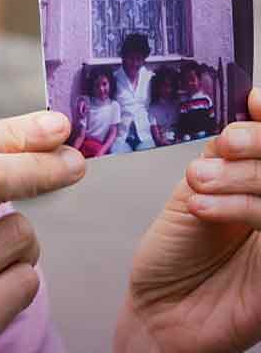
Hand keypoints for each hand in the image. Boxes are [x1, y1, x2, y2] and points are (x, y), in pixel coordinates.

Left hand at [115, 88, 260, 352]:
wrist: (161, 310)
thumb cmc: (177, 254)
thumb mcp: (197, 190)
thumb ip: (223, 157)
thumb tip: (245, 111)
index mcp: (258, 186)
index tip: (254, 101)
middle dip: (260, 142)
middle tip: (228, 143)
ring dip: (242, 177)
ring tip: (199, 182)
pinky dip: (241, 207)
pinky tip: (202, 206)